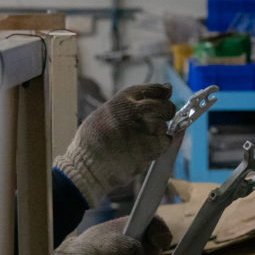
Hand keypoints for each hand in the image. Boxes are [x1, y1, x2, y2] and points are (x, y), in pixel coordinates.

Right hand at [54, 83, 174, 206]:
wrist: (88, 165)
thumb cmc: (93, 140)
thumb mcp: (107, 112)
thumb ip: (132, 102)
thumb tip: (165, 89)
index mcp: (125, 99)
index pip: (156, 90)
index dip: (163, 94)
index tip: (165, 96)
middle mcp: (137, 110)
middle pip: (165, 107)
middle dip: (165, 113)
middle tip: (156, 121)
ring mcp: (146, 129)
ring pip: (164, 126)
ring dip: (158, 132)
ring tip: (140, 140)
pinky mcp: (152, 148)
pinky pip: (165, 143)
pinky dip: (159, 146)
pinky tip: (144, 149)